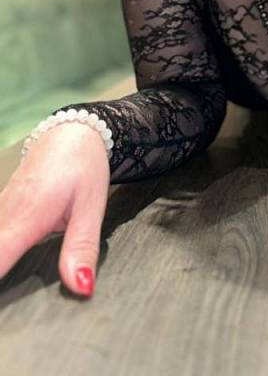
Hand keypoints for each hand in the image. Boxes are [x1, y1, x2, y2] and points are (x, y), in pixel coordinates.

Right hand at [0, 121, 110, 297]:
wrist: (74, 131)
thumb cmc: (84, 165)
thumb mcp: (92, 207)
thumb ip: (82, 248)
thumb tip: (80, 287)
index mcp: (27, 218)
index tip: (1, 303)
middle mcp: (5, 215)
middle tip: (8, 295)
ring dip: (0, 259)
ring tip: (8, 286)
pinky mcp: (1, 209)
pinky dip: (1, 248)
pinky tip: (8, 257)